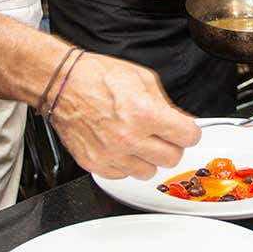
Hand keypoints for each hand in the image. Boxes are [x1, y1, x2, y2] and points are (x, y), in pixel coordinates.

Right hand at [49, 54, 201, 180]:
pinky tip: (121, 146)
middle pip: (172, 158)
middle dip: (172, 146)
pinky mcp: (95, 164)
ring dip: (149, 158)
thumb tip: (181, 121)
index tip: (186, 130)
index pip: (188, 136)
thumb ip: (166, 104)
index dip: (189, 131)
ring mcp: (111, 154)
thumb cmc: (98, 77)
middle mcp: (128, 138)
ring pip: (149, 172)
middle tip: (164, 135)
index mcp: (144, 113)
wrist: (63, 84)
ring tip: (140, 140)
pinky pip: (124, 175)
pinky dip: (126, 163)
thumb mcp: (143, 79)